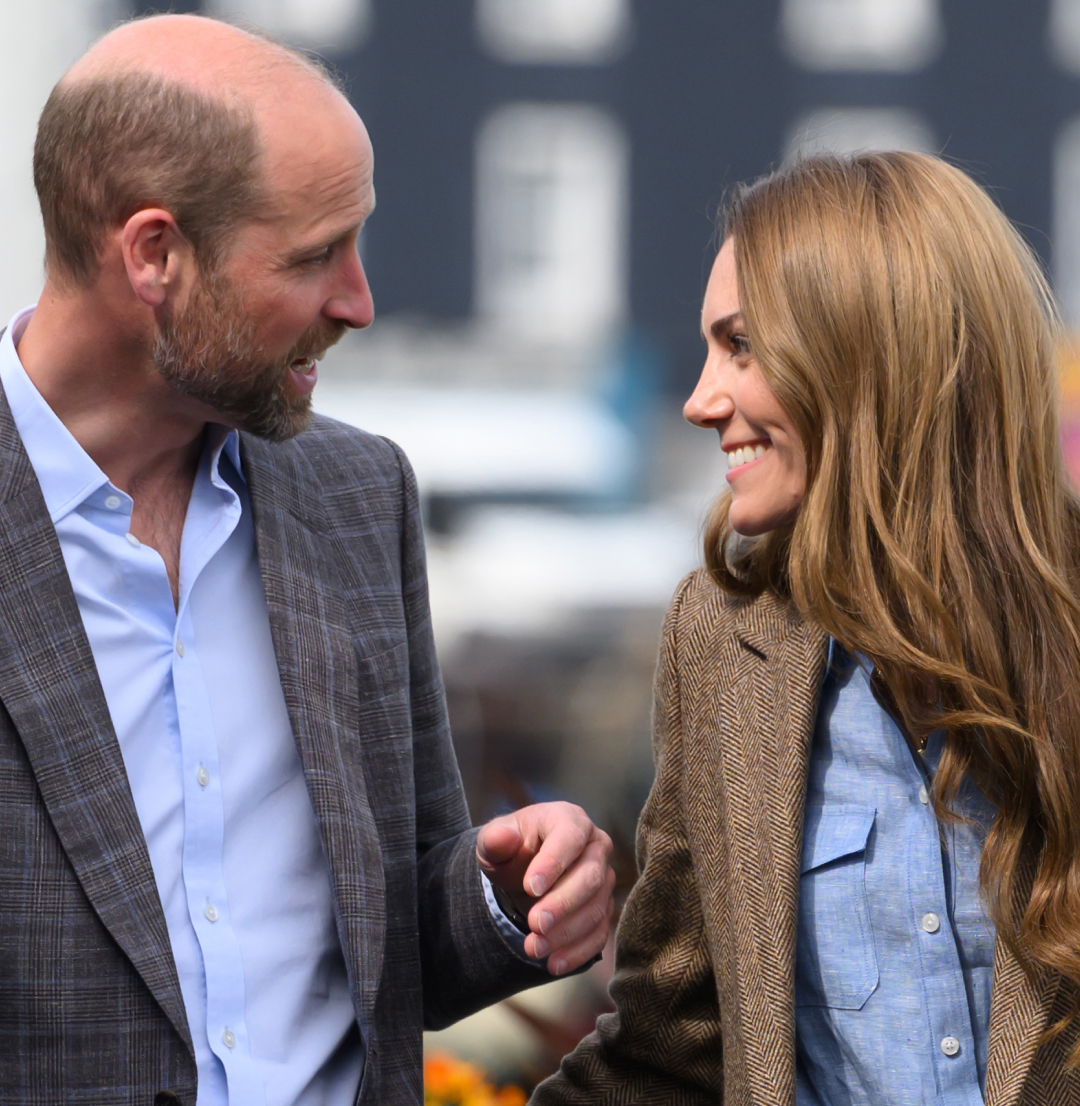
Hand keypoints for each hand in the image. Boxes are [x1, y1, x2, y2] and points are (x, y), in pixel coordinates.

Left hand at [476, 801, 614, 975]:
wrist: (522, 871)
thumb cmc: (512, 849)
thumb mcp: (494, 842)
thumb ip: (495, 839)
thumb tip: (503, 838)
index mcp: (570, 820)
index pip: (570, 837)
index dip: (553, 862)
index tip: (530, 888)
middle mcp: (595, 846)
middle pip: (590, 876)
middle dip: (562, 904)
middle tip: (534, 924)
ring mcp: (604, 878)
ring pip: (596, 907)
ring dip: (566, 933)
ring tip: (534, 948)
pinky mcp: (603, 907)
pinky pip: (600, 932)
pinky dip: (579, 951)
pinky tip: (554, 963)